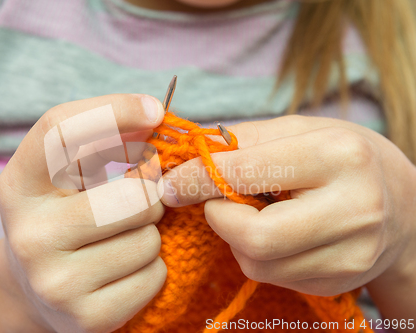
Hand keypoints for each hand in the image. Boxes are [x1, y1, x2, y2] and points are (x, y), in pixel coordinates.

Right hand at [0, 94, 166, 332]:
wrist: (35, 286)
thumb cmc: (63, 216)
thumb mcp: (67, 176)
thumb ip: (106, 141)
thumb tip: (155, 115)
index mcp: (19, 185)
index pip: (60, 132)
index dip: (113, 111)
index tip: (154, 110)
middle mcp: (28, 234)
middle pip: (132, 196)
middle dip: (148, 195)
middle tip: (133, 202)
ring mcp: (54, 281)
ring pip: (148, 239)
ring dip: (148, 234)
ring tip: (119, 238)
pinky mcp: (85, 318)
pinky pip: (153, 276)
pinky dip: (151, 268)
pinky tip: (122, 269)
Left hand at [158, 115, 415, 298]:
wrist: (402, 203)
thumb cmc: (341, 156)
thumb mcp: (298, 130)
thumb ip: (242, 141)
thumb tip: (186, 156)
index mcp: (338, 156)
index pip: (245, 173)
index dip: (195, 180)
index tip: (168, 182)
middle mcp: (353, 209)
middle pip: (254, 236)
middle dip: (217, 218)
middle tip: (214, 201)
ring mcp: (351, 254)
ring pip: (257, 262)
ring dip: (236, 237)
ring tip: (253, 212)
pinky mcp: (340, 281)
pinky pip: (272, 276)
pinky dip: (257, 254)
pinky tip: (274, 231)